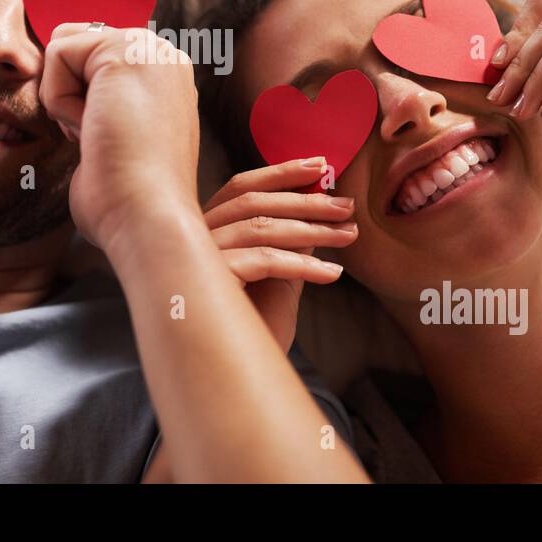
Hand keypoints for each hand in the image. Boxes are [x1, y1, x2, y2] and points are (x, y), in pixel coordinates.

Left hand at [38, 23, 201, 251]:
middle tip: (99, 135)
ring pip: (64, 48)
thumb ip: (102, 106)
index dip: (78, 98)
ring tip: (99, 133)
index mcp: (164, 77)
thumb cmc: (127, 199)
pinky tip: (93, 128)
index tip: (105, 138)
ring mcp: (149, 49)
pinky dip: (59, 99)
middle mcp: (162, 56)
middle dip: (68, 91)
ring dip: (63, 98)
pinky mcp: (125, 51)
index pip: (91, 58)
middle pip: (75, 44)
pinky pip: (56, 54)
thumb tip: (75, 103)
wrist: (147, 216)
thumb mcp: (116, 140)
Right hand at [203, 159, 354, 351]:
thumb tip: (317, 212)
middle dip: (305, 200)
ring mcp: (198, 258)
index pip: (242, 187)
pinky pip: (264, 261)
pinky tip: (332, 274)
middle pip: (254, 202)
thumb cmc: (248, 324)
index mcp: (205, 229)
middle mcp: (193, 237)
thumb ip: (286, 242)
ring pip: (261, 228)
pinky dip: (303, 265)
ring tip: (349, 236)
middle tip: (347, 206)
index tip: (320, 165)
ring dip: (312, 230)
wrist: (227, 375)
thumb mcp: (273, 277)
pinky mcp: (212, 281)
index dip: (281, 172)